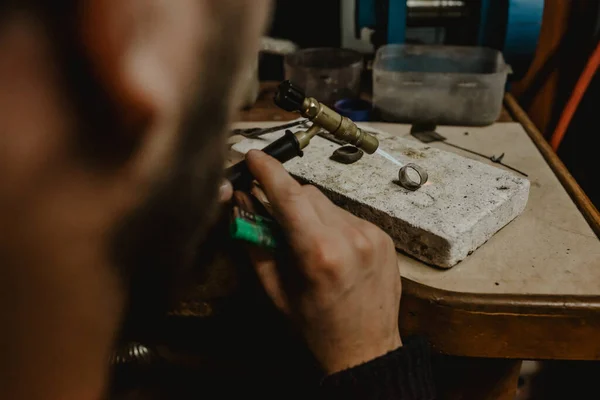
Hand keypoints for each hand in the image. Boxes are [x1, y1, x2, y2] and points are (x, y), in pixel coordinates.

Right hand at [244, 150, 401, 374]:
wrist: (366, 349)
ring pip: (328, 203)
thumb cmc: (316, 327)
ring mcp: (371, 235)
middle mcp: (350, 237)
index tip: (254, 157)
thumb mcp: (276, 291)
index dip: (268, 171)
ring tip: (307, 243)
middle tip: (275, 219)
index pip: (289, 196)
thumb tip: (243, 204)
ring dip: (310, 213)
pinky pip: (348, 215)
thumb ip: (257, 243)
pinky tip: (331, 249)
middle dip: (287, 199)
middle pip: (308, 193)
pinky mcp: (383, 237)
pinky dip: (332, 224)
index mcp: (319, 253)